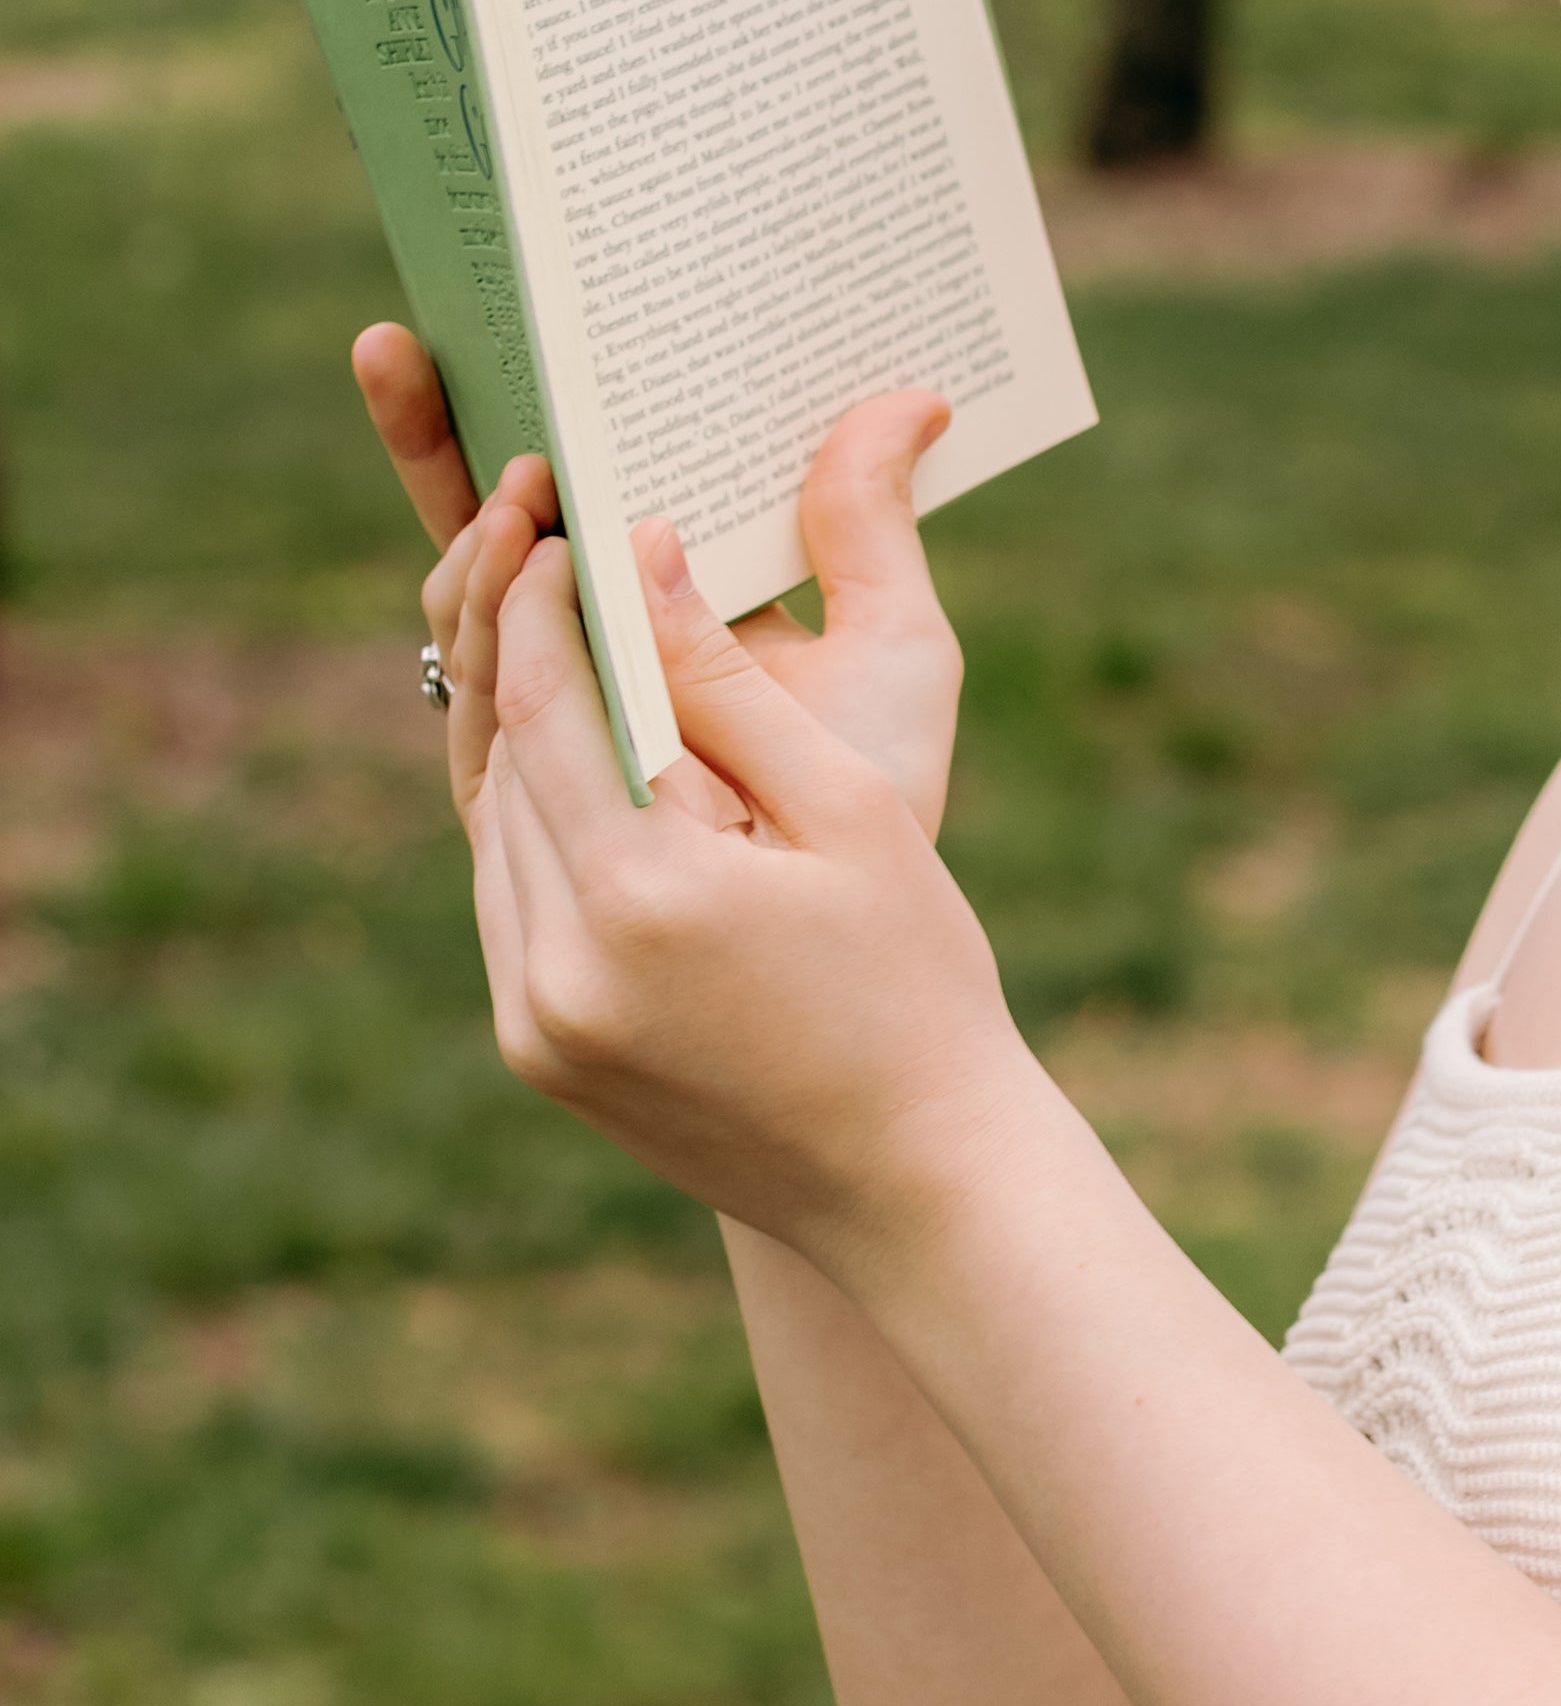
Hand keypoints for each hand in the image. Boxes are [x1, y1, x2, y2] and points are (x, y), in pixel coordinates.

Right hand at [355, 336, 964, 838]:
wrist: (855, 932)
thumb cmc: (881, 787)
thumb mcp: (899, 643)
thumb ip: (874, 527)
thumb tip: (913, 393)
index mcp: (668, 584)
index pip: (577, 472)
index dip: (526, 389)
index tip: (506, 298)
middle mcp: (591, 632)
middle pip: (491, 512)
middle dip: (434, 422)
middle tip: (403, 332)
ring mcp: (552, 700)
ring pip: (469, 586)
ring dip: (457, 505)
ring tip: (498, 442)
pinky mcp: (528, 768)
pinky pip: (480, 671)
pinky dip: (477, 598)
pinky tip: (502, 532)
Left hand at [464, 493, 1033, 1261]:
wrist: (916, 1178)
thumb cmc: (918, 981)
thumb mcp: (848, 811)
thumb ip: (728, 686)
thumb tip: (641, 558)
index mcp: (643, 891)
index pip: (547, 701)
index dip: (544, 601)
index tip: (561, 526)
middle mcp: (560, 964)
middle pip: (508, 763)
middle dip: (536, 661)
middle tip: (572, 575)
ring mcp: (535, 1022)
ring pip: (496, 835)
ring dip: (532, 747)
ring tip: (596, 675)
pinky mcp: (537, 1056)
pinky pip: (511, 909)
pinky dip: (543, 836)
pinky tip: (604, 795)